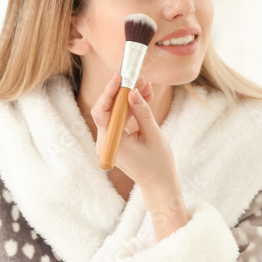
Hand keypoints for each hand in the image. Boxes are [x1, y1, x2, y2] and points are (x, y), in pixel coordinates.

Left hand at [91, 73, 189, 238]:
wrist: (159, 184)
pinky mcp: (116, 140)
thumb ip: (142, 112)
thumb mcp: (153, 136)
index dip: (109, 92)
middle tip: (138, 78)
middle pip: (107, 110)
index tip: (121, 77)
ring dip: (129, 99)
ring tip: (146, 85)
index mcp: (112, 144)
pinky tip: (144, 97)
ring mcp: (109, 142)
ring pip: (115, 113)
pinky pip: (120, 120)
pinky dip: (131, 109)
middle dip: (122, 92)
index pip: (103, 112)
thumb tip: (133, 92)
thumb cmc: (158, 164)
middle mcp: (105, 142)